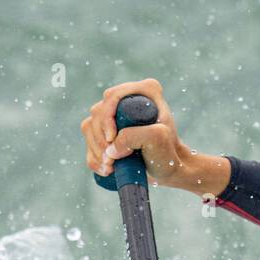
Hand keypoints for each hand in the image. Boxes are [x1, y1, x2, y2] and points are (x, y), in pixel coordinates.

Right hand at [81, 78, 229, 195]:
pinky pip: (89, 140)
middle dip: (100, 137)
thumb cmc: (168, 153)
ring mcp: (116, 113)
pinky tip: (105, 168)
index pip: (113, 96)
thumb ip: (135, 135)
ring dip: (96, 149)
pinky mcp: (108, 129)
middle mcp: (128, 97)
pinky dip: (93, 156)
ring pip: (90, 126)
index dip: (107, 118)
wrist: (170, 169)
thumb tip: (111, 145)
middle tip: (110, 158)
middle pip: (98, 112)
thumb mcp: (158, 139)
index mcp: (146, 90)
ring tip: (109, 166)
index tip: (111, 139)